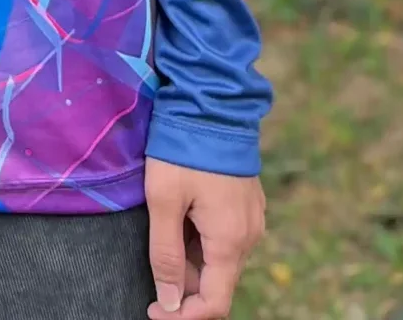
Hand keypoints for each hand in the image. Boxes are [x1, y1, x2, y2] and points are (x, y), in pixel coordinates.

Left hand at [145, 158, 265, 318]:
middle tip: (150, 262)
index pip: (215, 304)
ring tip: (162, 227)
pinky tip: (180, 216)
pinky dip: (201, 240)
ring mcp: (252, 220)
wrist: (211, 105)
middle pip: (217, 282)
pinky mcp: (247, 205)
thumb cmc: (182, 150)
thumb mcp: (163, 201)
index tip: (153, 310)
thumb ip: (165, 254)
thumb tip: (169, 303)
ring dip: (191, 259)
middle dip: (183, 285)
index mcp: (230, 242)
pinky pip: (225, 237)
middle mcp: (249, 237)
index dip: (184, 315)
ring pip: (220, 259)